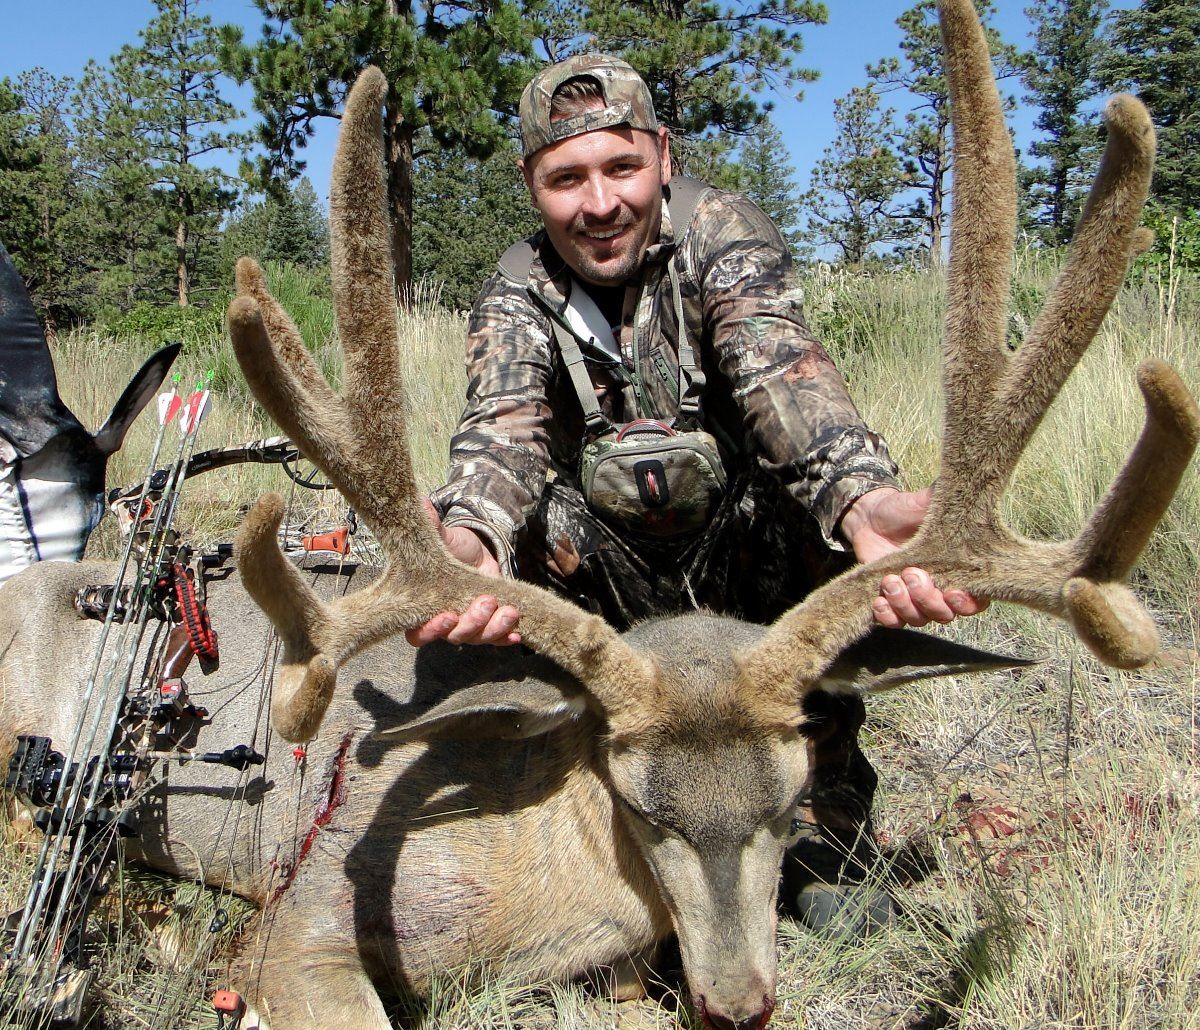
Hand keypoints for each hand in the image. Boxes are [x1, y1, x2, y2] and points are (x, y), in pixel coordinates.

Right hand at [404, 499, 522, 646]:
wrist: (478, 550)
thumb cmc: (452, 548)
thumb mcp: (441, 537)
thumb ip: (430, 527)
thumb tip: (420, 504)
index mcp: (424, 606)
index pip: (418, 633)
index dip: (431, 630)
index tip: (448, 616)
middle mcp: (446, 622)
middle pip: (454, 637)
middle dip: (472, 623)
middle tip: (487, 601)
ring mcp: (469, 626)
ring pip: (478, 638)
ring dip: (494, 628)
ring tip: (509, 610)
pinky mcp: (489, 625)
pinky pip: (496, 639)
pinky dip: (506, 638)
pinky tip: (516, 633)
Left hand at [839, 486, 987, 628]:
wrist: (870, 516)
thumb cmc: (907, 510)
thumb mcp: (929, 502)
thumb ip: (949, 501)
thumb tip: (969, 484)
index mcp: (960, 570)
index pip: (977, 600)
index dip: (968, 603)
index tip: (953, 591)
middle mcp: (940, 590)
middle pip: (945, 614)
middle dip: (929, 599)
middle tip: (912, 574)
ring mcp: (915, 600)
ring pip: (919, 619)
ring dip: (905, 605)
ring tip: (890, 580)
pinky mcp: (890, 603)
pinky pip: (893, 622)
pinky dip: (887, 616)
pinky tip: (879, 600)